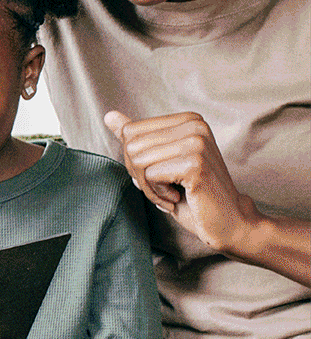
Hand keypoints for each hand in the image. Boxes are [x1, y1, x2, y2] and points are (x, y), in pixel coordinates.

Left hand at [103, 109, 258, 254]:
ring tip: (172, 194)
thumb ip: (139, 138)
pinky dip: (158, 195)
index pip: (130, 132)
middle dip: (140, 175)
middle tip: (165, 188)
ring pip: (139, 161)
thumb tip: (109, 116)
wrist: (228, 222)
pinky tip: (178, 198)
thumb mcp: (162, 163)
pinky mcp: (195, 163)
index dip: (136, 162)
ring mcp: (196, 142)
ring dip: (149, 187)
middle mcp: (194, 125)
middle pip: (132, 146)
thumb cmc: (194, 197)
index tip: (160, 175)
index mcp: (187, 119)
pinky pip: (150, 176)